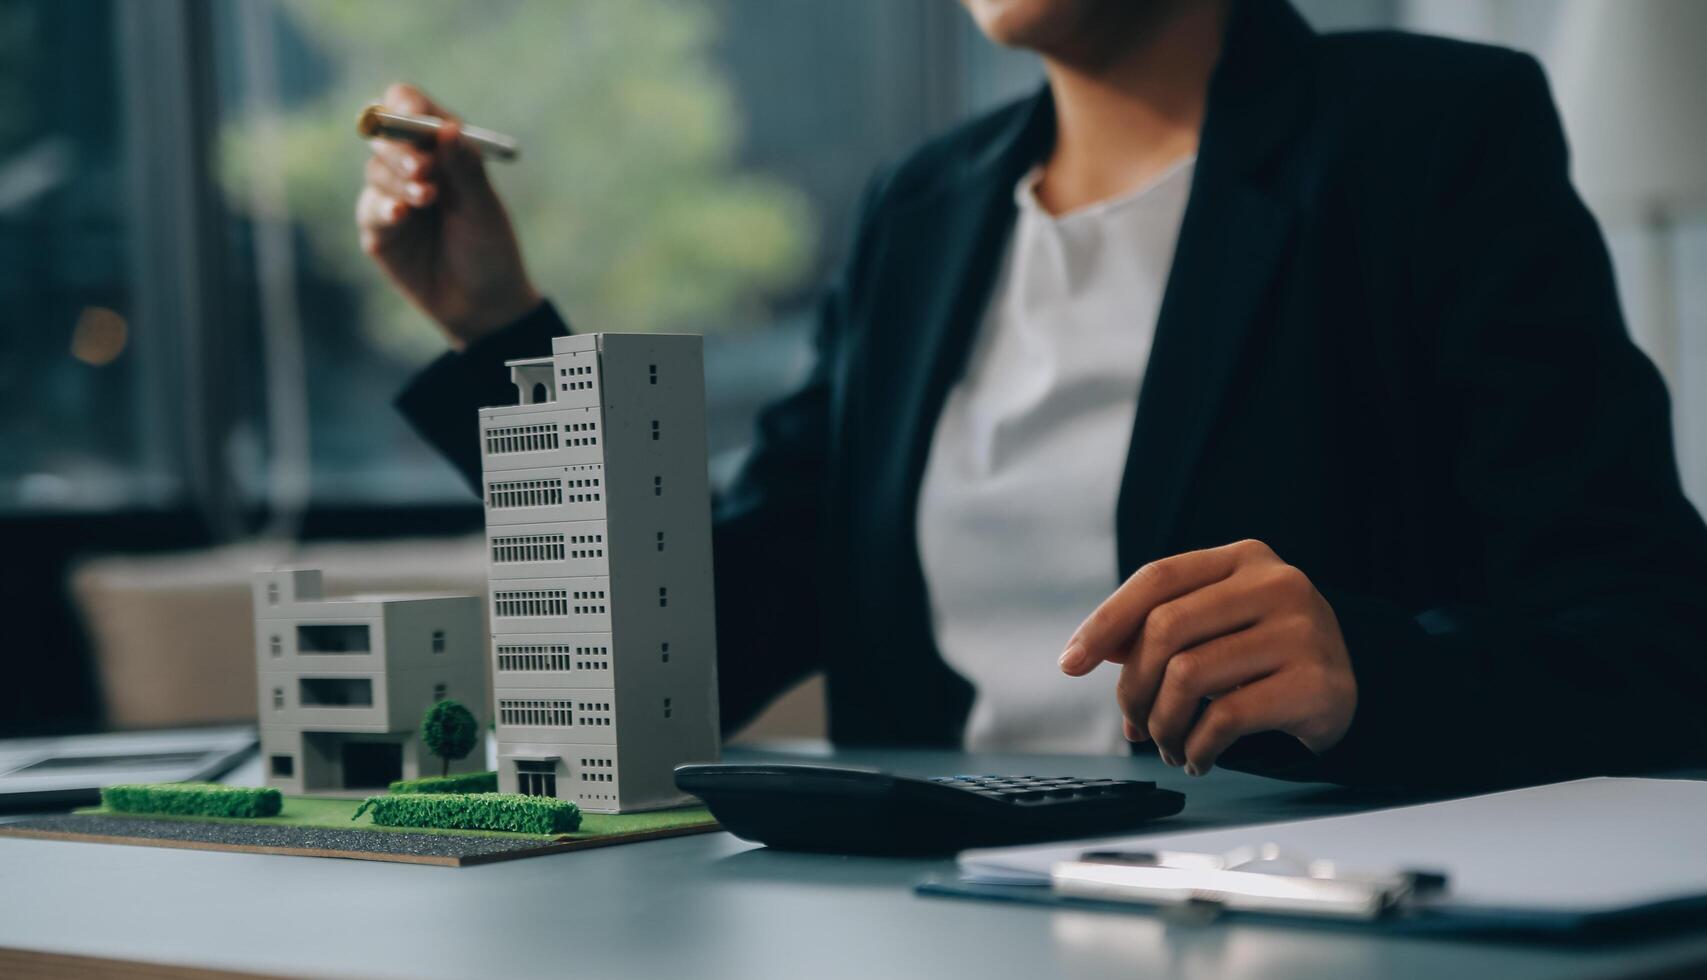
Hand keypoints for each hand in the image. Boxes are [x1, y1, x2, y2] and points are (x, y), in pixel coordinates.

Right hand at [356, 83, 539, 348]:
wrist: (483, 305)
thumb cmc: (490, 251)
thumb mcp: (483, 209)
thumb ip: (465, 169)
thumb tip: (447, 128)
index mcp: (442, 150)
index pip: (412, 107)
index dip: (406, 104)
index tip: (412, 115)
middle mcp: (414, 167)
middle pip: (384, 133)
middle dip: (401, 148)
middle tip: (422, 168)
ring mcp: (392, 197)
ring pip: (375, 170)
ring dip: (399, 181)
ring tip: (427, 200)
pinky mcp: (379, 230)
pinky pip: (370, 208)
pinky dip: (384, 208)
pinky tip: (401, 217)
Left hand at [1059, 539, 1355, 774]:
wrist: (1356, 689)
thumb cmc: (1268, 656)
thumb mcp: (1219, 625)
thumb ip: (1159, 628)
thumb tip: (1091, 652)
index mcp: (1243, 559)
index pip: (1157, 578)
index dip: (1105, 622)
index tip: (1071, 663)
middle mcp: (1276, 584)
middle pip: (1165, 629)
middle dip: (1133, 688)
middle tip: (1135, 725)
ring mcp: (1301, 631)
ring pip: (1188, 677)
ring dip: (1162, 725)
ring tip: (1167, 745)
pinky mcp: (1316, 683)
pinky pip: (1224, 718)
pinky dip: (1195, 747)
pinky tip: (1197, 758)